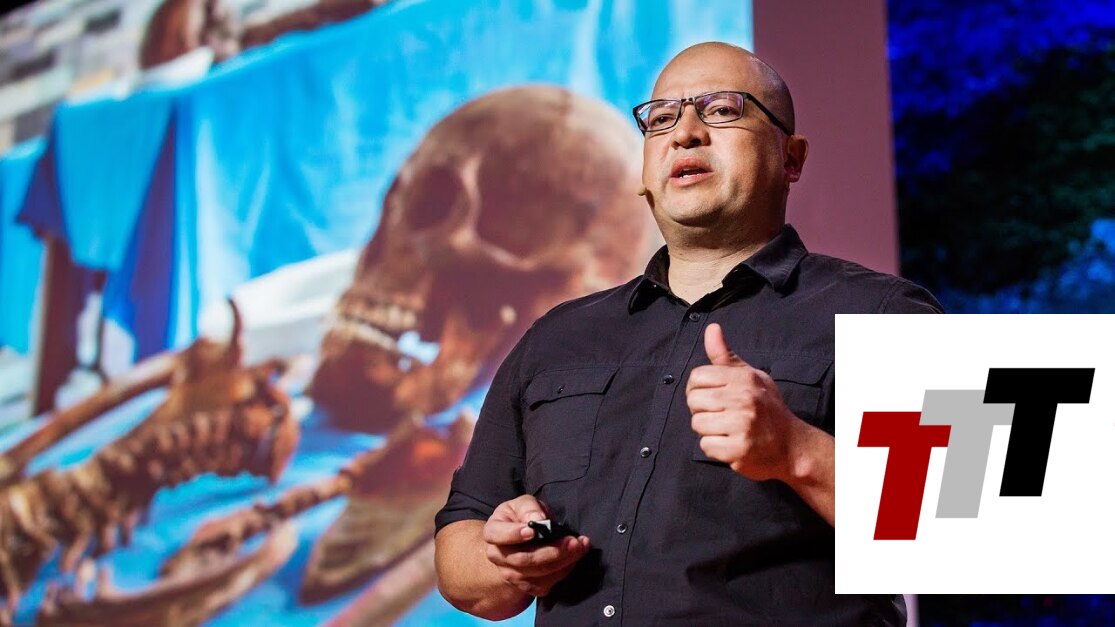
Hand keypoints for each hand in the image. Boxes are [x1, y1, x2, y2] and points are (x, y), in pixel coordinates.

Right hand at [482, 495, 590, 597]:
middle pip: (524, 559)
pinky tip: (575, 557)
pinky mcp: (527, 586)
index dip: (514, 534)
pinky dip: (565, 570)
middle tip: (572, 541)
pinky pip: (547, 583)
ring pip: (539, 573)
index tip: (532, 531)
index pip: (498, 535)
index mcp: (493, 532)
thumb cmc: (521, 518)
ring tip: (581, 546)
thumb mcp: (522, 504)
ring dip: (564, 561)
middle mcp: (498, 557)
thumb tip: (538, 520)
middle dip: (552, 551)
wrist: (520, 541)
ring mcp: (512, 575)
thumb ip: (528, 507)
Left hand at [686, 323, 804, 481]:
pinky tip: (731, 444)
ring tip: (728, 430)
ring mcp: (743, 424)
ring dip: (708, 430)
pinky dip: (715, 449)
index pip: (697, 376)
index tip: (711, 396)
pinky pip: (706, 446)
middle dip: (702, 410)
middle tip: (722, 416)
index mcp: (744, 378)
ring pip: (697, 424)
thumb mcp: (750, 377)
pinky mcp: (740, 449)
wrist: (792, 445)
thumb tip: (711, 328)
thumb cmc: (767, 408)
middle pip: (693, 400)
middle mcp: (744, 398)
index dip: (698, 388)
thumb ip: (725, 355)